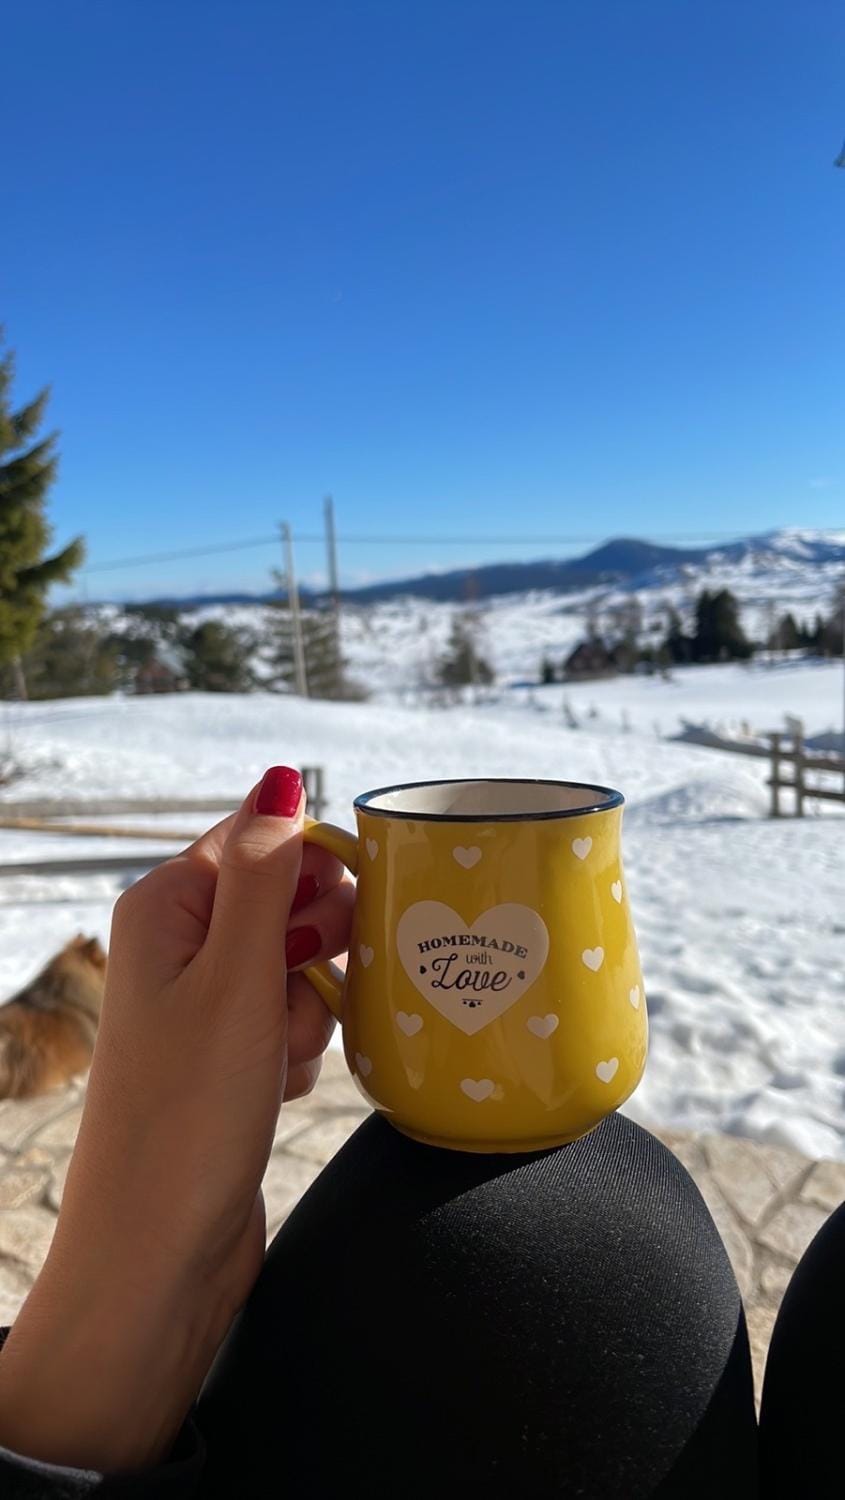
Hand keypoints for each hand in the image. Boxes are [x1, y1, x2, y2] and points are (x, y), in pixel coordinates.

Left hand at [0, 766, 352, 1470]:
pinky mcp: (224, 1056)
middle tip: (300, 997)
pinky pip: (290, 1020)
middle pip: (286, 902)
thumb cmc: (190, 1115)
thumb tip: (281, 774)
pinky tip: (276, 1091)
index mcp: (165, 905)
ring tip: (279, 1061)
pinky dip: (298, 1050)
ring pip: (298, 966)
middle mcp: (177, 946)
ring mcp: (201, 1005)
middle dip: (315, 950)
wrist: (160, 1253)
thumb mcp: (238, 977)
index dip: (315, 871)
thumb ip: (267, 871)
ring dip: (309, 1009)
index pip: (260, 838)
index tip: (351, 914)